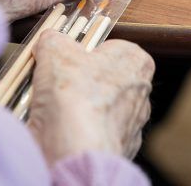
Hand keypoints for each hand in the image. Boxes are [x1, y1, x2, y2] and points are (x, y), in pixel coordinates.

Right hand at [27, 30, 153, 163]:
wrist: (75, 150)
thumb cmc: (75, 95)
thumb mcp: (54, 49)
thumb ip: (54, 39)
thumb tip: (50, 39)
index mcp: (135, 61)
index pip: (111, 47)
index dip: (84, 51)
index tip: (65, 57)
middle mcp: (140, 93)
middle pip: (102, 78)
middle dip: (78, 80)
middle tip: (55, 82)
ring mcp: (131, 124)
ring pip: (98, 108)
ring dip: (75, 108)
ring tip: (51, 108)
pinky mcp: (118, 150)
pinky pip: (93, 134)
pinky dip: (76, 132)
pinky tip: (58, 130)